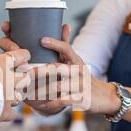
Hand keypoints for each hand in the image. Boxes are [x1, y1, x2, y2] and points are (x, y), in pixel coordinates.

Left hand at [0, 21, 119, 114]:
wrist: (105, 97)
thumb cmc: (84, 78)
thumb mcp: (77, 61)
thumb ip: (67, 46)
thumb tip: (64, 24)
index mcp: (75, 61)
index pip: (66, 48)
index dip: (55, 43)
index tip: (41, 40)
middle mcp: (78, 71)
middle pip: (57, 68)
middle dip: (40, 71)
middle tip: (25, 73)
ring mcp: (79, 85)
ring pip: (57, 86)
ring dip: (41, 89)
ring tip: (27, 91)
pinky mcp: (80, 99)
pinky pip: (63, 101)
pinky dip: (51, 104)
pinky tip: (40, 106)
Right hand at [0, 49, 30, 122]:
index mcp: (2, 64)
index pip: (22, 55)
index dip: (23, 56)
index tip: (22, 57)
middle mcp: (11, 79)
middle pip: (25, 77)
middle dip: (21, 79)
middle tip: (13, 81)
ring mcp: (11, 96)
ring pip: (20, 95)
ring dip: (14, 97)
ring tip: (4, 97)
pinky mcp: (7, 111)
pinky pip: (13, 113)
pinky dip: (8, 113)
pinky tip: (1, 112)